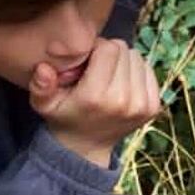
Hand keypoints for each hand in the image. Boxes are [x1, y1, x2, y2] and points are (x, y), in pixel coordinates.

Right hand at [29, 39, 161, 165]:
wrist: (87, 147)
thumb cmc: (64, 117)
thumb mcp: (44, 104)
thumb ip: (40, 86)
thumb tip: (43, 68)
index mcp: (96, 97)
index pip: (108, 48)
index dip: (97, 47)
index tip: (88, 59)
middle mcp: (123, 101)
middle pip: (124, 50)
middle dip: (110, 52)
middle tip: (97, 67)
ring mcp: (142, 105)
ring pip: (137, 58)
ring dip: (123, 61)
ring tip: (109, 75)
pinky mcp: (153, 107)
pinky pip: (149, 71)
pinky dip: (136, 71)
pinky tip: (122, 82)